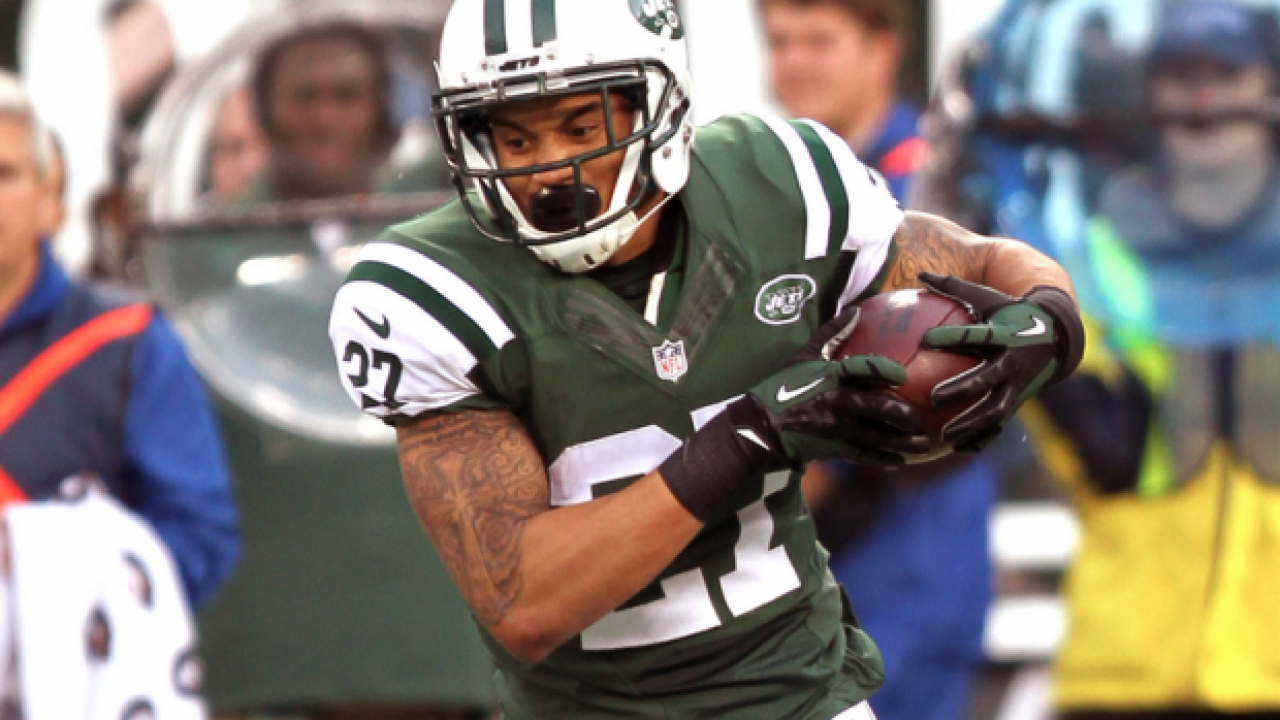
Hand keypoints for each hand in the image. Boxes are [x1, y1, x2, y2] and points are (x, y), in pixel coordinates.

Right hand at [659, 307, 928, 524]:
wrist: (762, 424)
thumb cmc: (783, 384)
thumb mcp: (804, 355)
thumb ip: (832, 333)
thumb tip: (857, 310)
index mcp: (829, 376)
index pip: (861, 369)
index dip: (884, 370)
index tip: (903, 374)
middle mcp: (835, 401)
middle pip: (876, 407)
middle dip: (903, 414)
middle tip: (922, 418)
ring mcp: (834, 427)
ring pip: (876, 436)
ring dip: (902, 442)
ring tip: (923, 444)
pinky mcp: (832, 447)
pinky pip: (863, 454)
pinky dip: (883, 459)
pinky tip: (901, 461)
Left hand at [919, 272, 1060, 451]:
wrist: (1058, 336)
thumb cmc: (1012, 312)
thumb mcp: (988, 297)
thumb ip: (954, 286)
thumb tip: (921, 272)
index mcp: (1003, 334)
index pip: (976, 335)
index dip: (952, 337)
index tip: (926, 339)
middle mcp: (1012, 362)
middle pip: (985, 379)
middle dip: (962, 389)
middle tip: (933, 399)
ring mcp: (1017, 386)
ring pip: (994, 410)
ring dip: (970, 424)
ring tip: (942, 436)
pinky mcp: (1018, 401)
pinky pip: (999, 424)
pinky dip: (981, 438)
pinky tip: (956, 449)